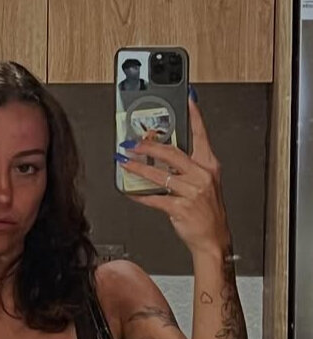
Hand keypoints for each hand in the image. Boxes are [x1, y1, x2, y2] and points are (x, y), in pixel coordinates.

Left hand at [119, 97, 231, 254]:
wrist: (213, 239)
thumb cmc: (208, 212)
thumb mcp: (205, 184)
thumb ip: (188, 168)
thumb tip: (164, 156)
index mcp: (209, 166)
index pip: (200, 135)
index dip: (194, 116)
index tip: (187, 99)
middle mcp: (201, 176)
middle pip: (172, 153)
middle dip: (149, 146)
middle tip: (134, 143)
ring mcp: (191, 192)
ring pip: (160, 175)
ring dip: (139, 168)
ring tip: (126, 163)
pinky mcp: (180, 208)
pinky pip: (156, 199)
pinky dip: (141, 195)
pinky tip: (132, 192)